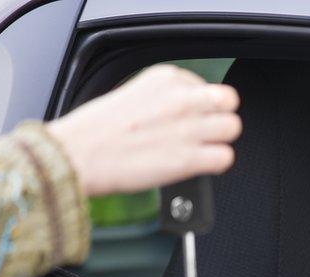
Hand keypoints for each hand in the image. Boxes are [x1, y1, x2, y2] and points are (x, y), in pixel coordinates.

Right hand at [46, 64, 241, 196]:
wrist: (77, 155)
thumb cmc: (96, 130)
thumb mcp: (133, 92)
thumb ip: (164, 97)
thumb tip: (183, 108)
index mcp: (166, 79)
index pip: (207, 85)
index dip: (202, 104)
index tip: (188, 115)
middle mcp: (181, 99)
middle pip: (228, 101)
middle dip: (220, 116)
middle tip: (206, 130)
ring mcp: (187, 128)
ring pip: (233, 127)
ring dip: (221, 140)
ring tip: (202, 148)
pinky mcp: (188, 158)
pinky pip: (225, 158)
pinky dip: (216, 164)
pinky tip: (200, 165)